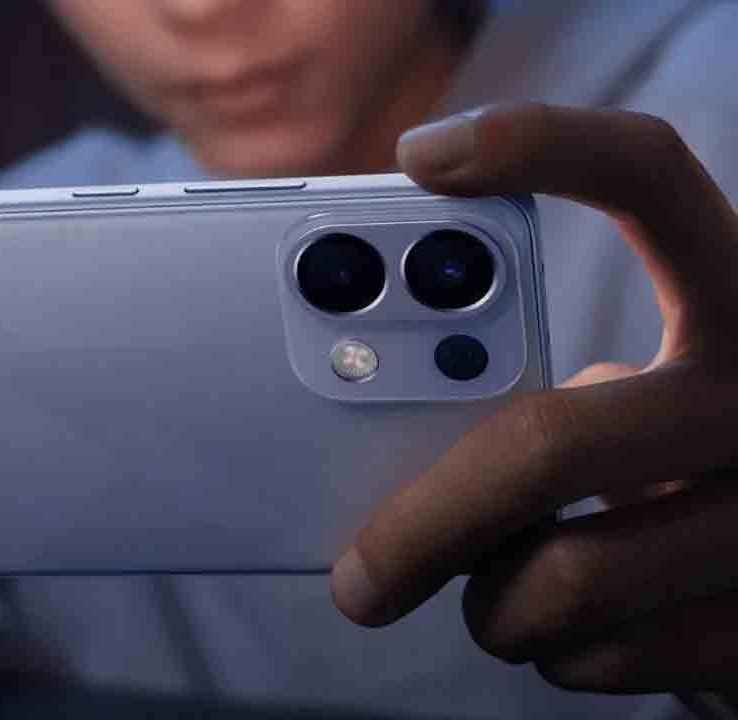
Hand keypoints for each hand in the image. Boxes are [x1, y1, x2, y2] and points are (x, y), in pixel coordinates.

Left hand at [330, 104, 737, 692]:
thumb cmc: (676, 466)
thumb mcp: (643, 392)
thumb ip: (548, 382)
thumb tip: (385, 413)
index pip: (653, 180)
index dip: (544, 147)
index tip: (420, 154)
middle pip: (546, 446)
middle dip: (422, 527)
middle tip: (359, 576)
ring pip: (561, 582)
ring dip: (493, 603)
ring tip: (501, 584)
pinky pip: (598, 658)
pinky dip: (553, 652)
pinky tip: (576, 623)